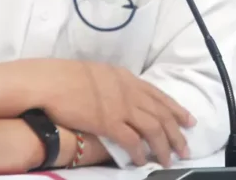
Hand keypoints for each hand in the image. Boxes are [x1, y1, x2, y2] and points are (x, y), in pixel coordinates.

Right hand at [39, 60, 194, 166]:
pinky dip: (140, 152)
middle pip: (161, 113)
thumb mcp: (96, 74)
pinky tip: (141, 161)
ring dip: (163, 146)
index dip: (176, 109)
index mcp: (124, 77)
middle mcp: (128, 90)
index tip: (188, 120)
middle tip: (185, 148)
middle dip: (176, 132)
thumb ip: (112, 84)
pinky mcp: (109, 122)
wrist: (48, 82)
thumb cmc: (63, 77)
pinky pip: (133, 141)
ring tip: (167, 160)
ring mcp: (120, 106)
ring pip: (153, 128)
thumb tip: (119, 96)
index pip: (158, 95)